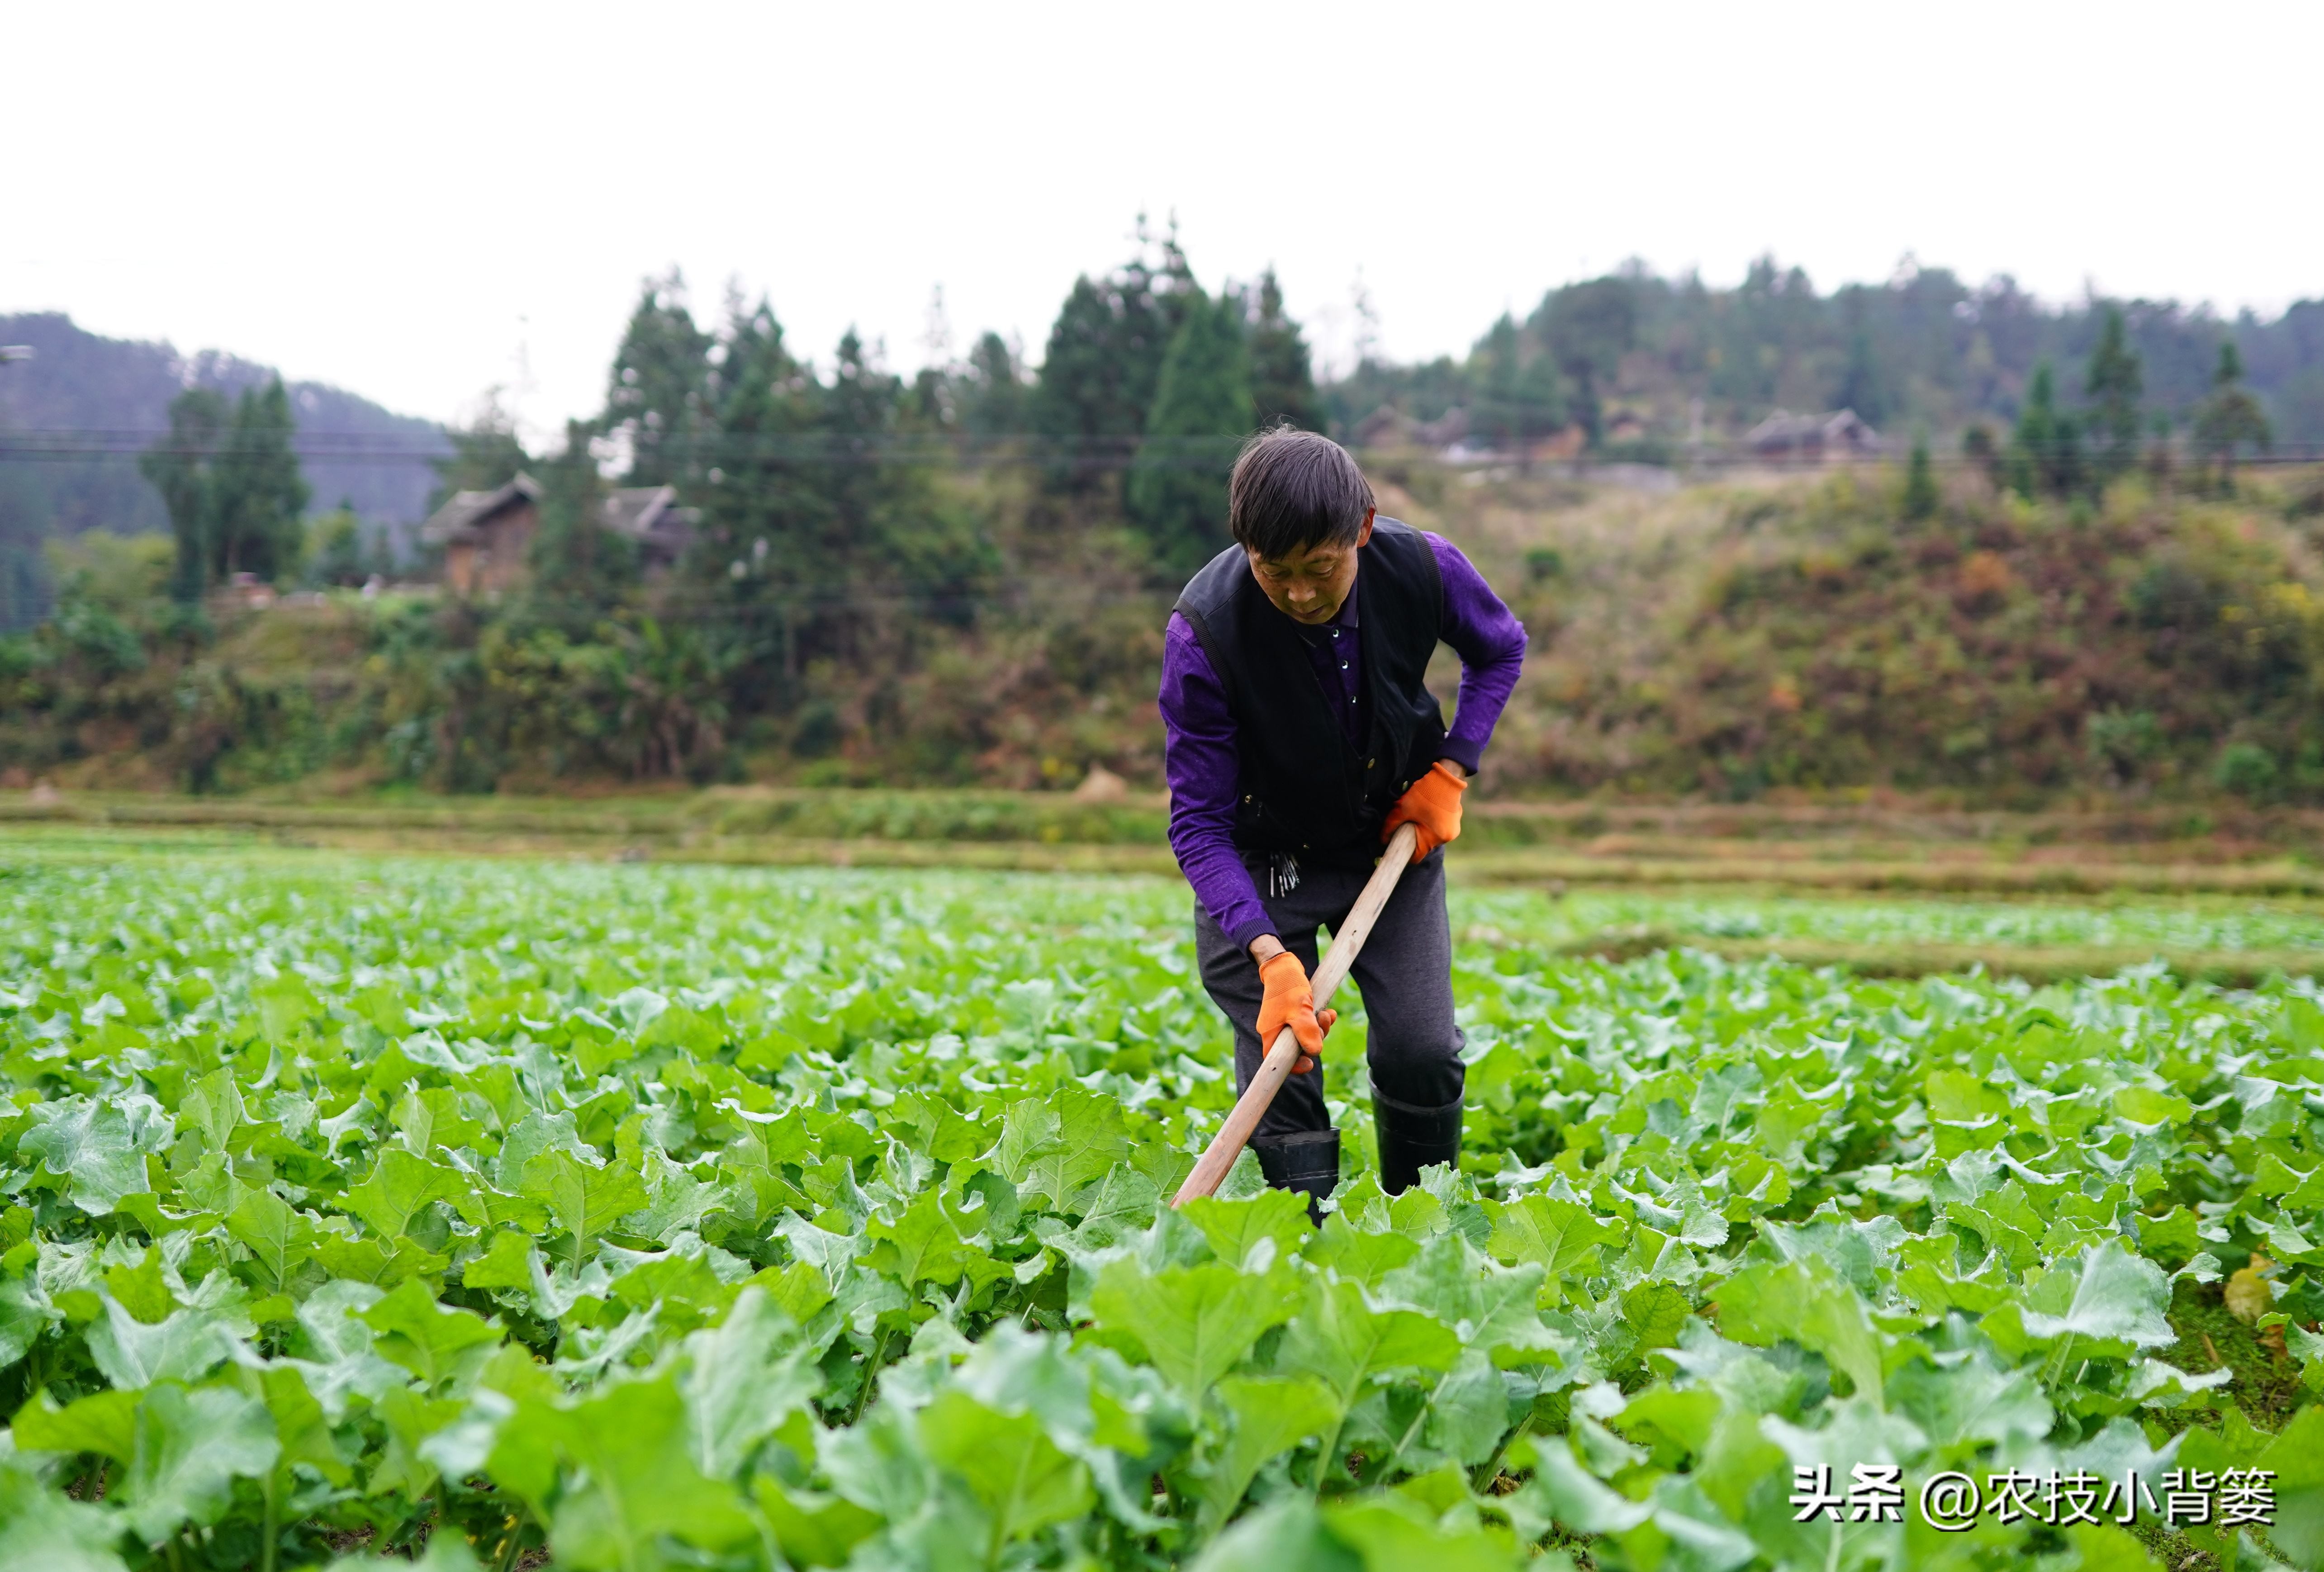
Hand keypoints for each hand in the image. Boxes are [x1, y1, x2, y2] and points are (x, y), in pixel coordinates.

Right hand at [1256, 950, 1335, 1074]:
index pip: (1277, 1059)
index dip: (1293, 1066)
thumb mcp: (1300, 1010)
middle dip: (1315, 1039)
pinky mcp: (1293, 1013)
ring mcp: (1285, 1021)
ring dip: (1320, 1027)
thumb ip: (1307, 1032)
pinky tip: (1329, 1012)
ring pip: (1305, 1035)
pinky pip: (1308, 1023)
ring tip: (1327, 1014)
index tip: (1309, 1063)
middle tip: (1323, 1023)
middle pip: (1297, 1047)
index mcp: (1271, 1032)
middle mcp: (1276, 1029)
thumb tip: (1316, 1052)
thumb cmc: (1288, 986)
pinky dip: (1319, 1020)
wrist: (1284, 964)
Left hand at [1382, 759, 1467, 858]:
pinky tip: (1429, 808)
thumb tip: (1383, 839)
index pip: (1417, 856)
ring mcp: (1454, 828)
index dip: (1405, 852)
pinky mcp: (1456, 819)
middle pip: (1424, 844)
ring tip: (1419, 813)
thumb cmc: (1425, 793)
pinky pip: (1440, 825)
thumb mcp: (1403, 808)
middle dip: (1414, 835)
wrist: (1446, 776)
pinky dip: (1433, 821)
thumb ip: (1391, 825)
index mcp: (1435, 837)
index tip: (1398, 844)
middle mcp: (1448, 837)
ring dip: (1424, 827)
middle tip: (1407, 822)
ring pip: (1432, 834)